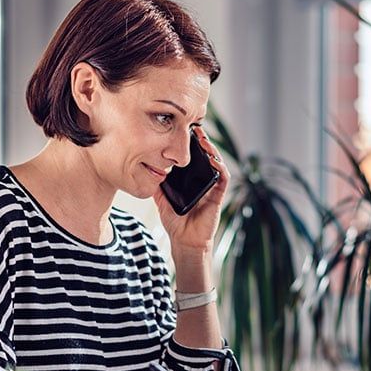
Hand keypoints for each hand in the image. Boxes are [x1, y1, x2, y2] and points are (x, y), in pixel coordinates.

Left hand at [153, 126, 229, 254]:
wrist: (184, 241)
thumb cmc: (175, 222)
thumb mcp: (162, 200)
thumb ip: (158, 186)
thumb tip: (148, 169)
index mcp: (191, 181)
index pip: (194, 159)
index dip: (191, 145)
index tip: (184, 131)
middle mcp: (203, 182)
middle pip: (206, 157)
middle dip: (203, 142)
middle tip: (196, 128)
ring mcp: (212, 189)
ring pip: (216, 164)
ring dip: (212, 151)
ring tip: (204, 140)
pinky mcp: (218, 197)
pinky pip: (223, 179)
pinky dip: (220, 168)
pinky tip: (213, 160)